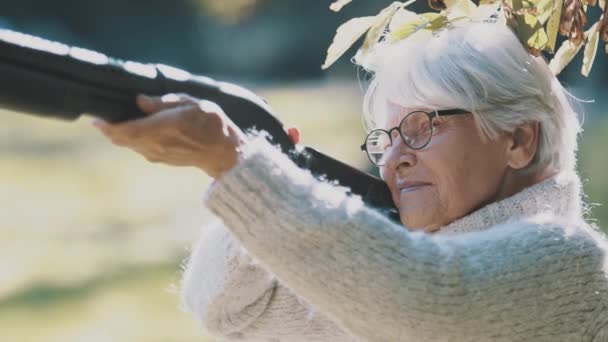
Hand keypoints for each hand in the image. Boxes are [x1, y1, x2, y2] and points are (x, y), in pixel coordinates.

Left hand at [93, 94, 299, 178]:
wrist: (226, 154)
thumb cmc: (213, 125)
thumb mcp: (192, 105)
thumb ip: (165, 103)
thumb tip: (140, 101)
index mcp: (160, 130)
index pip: (124, 130)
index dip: (107, 126)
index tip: (95, 118)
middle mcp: (155, 145)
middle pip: (122, 140)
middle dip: (110, 130)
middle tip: (101, 119)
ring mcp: (158, 155)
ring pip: (130, 145)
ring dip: (122, 135)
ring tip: (117, 122)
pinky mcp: (163, 159)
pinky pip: (141, 149)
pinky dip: (134, 140)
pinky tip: (137, 130)